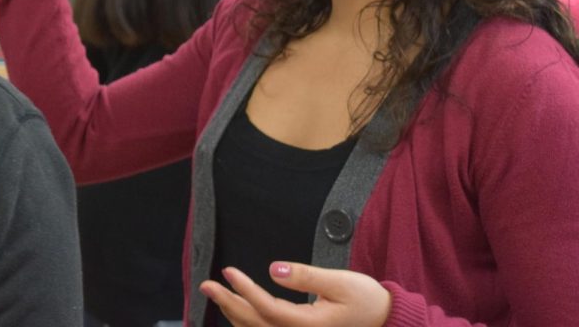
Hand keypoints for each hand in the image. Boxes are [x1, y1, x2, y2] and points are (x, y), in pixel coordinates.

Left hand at [200, 263, 390, 326]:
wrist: (385, 320)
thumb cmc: (366, 300)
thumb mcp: (340, 282)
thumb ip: (305, 276)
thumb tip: (274, 270)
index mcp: (309, 325)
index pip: (267, 308)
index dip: (245, 290)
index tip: (228, 271)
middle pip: (256, 324)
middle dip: (228, 304)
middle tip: (205, 285)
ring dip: (234, 314)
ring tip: (215, 295)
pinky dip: (248, 323)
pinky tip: (236, 312)